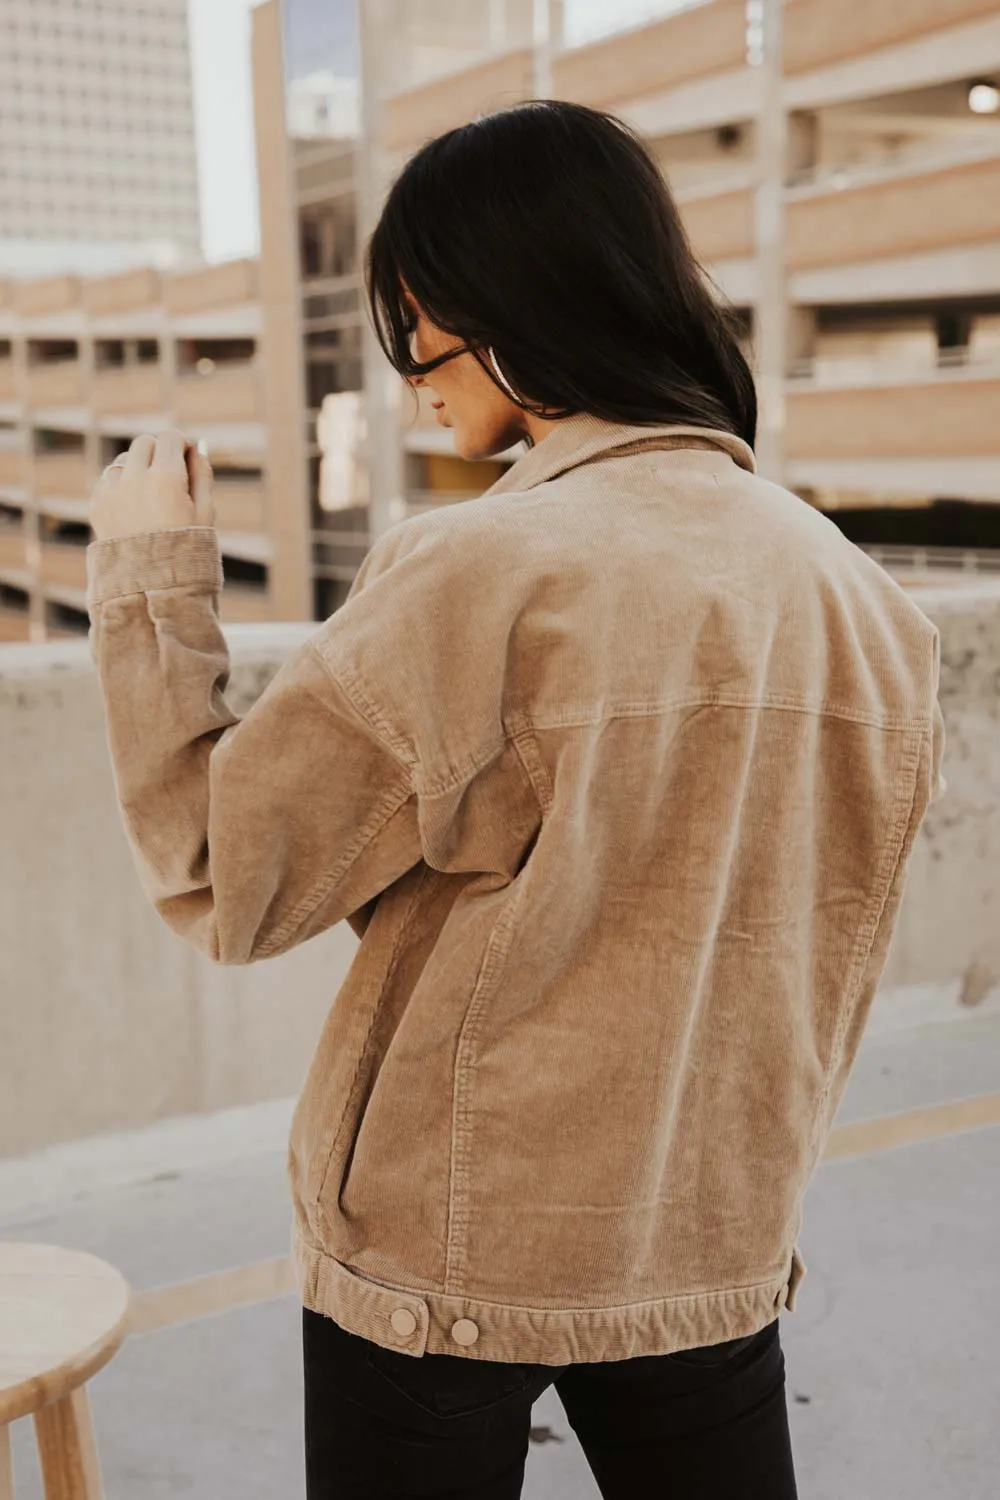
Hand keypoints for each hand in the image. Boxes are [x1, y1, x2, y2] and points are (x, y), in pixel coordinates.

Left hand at [89, 429, 215, 542]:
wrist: (151, 585)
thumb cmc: (187, 549)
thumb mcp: (205, 513)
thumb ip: (203, 475)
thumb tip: (197, 448)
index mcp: (166, 478)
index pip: (171, 438)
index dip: (182, 445)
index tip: (187, 458)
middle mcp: (135, 478)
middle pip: (145, 443)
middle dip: (159, 452)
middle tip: (170, 475)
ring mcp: (112, 491)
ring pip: (124, 460)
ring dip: (138, 467)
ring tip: (151, 495)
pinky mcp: (97, 503)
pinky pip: (108, 479)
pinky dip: (121, 485)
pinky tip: (135, 507)